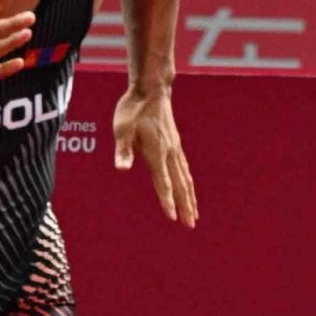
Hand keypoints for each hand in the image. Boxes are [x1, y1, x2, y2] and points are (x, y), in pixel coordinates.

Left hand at [113, 86, 197, 226]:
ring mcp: (175, 149)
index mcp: (156, 152)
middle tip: (190, 225)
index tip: (173, 218)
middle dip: (185, 205)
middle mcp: (169, 153)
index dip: (167, 201)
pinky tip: (189, 189)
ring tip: (194, 214)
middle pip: (179, 184)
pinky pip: (185, 169)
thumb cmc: (133, 110)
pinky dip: (188, 184)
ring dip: (189, 197)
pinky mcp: (175, 145)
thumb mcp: (122, 130)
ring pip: (185, 178)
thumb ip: (123, 151)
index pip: (163, 182)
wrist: (152, 90)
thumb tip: (121, 169)